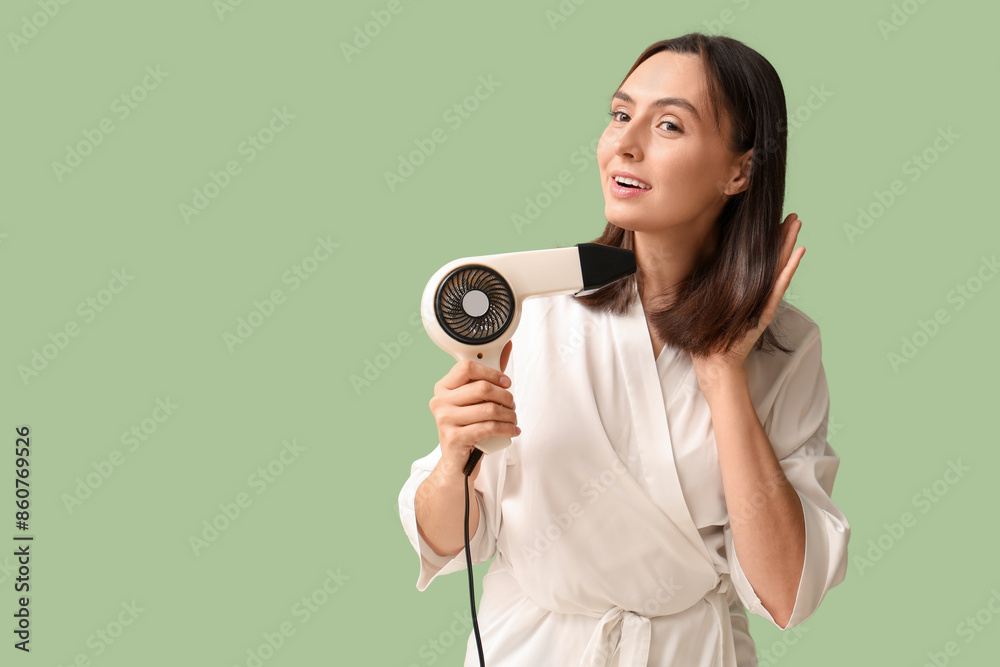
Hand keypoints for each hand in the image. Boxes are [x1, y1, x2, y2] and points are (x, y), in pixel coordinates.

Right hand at [428, 340, 516, 482]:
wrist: (457, 461)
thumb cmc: (467, 427)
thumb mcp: (475, 400)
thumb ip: (488, 374)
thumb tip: (506, 346)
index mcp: (443, 387)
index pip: (467, 367)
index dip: (491, 372)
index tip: (505, 382)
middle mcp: (440, 401)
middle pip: (481, 388)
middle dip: (505, 396)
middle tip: (512, 405)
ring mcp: (445, 420)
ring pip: (488, 409)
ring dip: (509, 414)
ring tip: (513, 419)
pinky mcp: (454, 438)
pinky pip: (488, 427)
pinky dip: (506, 429)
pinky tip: (512, 430)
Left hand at [691, 213, 804, 393]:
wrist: (713, 361)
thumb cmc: (707, 336)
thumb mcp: (705, 304)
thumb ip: (705, 289)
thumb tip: (684, 269)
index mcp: (742, 290)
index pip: (756, 262)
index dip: (764, 242)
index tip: (770, 221)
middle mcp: (755, 294)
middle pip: (771, 260)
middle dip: (781, 236)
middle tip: (792, 215)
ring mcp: (762, 302)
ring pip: (778, 268)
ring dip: (788, 246)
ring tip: (796, 225)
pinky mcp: (764, 311)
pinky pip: (778, 287)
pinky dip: (788, 270)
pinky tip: (797, 253)